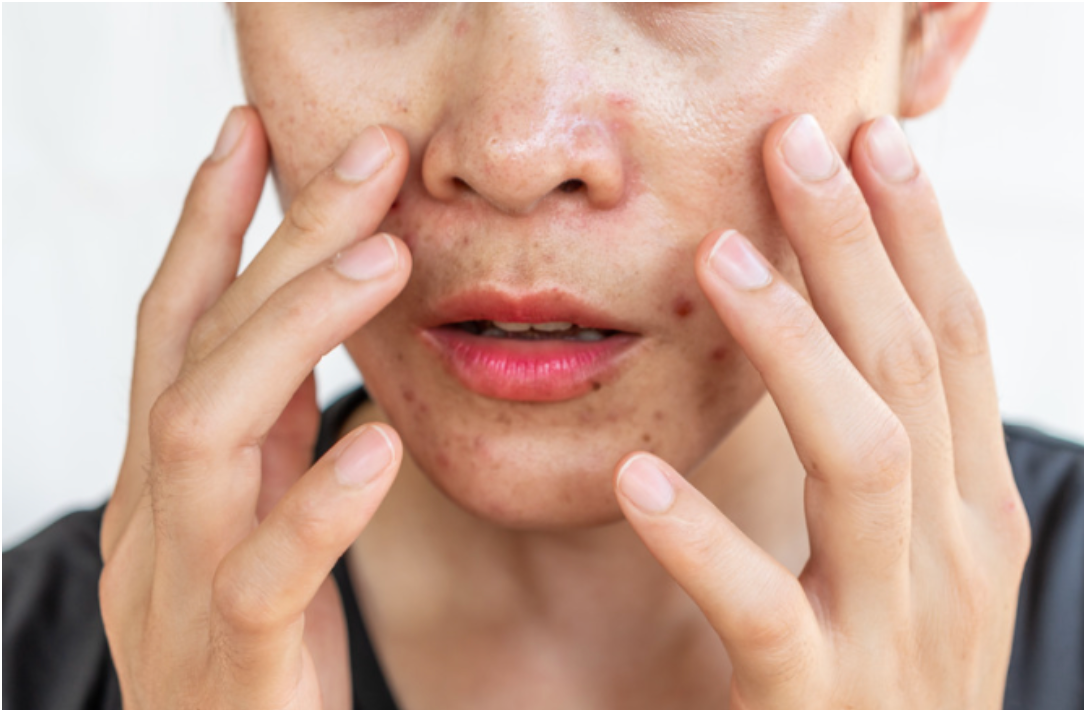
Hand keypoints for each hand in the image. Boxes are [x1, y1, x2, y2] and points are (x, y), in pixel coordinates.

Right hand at [98, 107, 411, 709]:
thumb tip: (307, 330)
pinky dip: (316, 504)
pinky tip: (376, 445)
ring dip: (291, 332)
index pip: (176, 327)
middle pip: (198, 350)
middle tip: (365, 159)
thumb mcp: (256, 524)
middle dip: (275, 242)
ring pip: (204, 432)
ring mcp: (176, 590)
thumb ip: (273, 441)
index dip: (207, 224)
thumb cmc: (256, 656)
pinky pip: (263, 575)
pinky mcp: (230, 665)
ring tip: (382, 261)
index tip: (250, 133)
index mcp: (165, 485)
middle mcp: (152, 520)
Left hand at [613, 114, 1031, 707]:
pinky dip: (702, 540)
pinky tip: (636, 479)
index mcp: (970, 510)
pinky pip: (762, 607)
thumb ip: (883, 459)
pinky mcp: (817, 701)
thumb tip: (832, 337)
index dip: (916, 235)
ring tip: (720, 259)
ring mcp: (894, 630)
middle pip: (911, 368)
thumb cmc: (878, 674)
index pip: (953, 342)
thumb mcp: (905, 558)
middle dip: (858, 248)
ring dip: (794, 347)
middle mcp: (953, 557)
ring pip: (862, 458)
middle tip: (793, 147)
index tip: (868, 141)